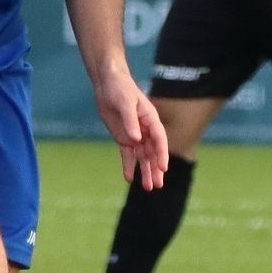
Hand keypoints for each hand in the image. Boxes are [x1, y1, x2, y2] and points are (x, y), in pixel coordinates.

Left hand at [96, 72, 168, 190]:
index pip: (159, 140)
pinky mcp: (123, 138)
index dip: (162, 155)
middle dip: (155, 169)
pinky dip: (128, 166)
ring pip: (142, 157)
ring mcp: (135, 135)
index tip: (163, 169)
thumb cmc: (120, 89)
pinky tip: (129, 178)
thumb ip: (130, 122)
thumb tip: (136, 140)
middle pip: (153, 153)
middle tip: (158, 186)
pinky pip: (127, 155)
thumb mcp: (125, 103)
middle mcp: (146, 130)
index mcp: (151, 120)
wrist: (108, 84)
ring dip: (145, 171)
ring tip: (148, 188)